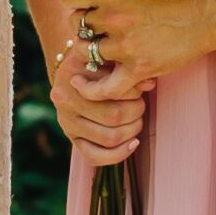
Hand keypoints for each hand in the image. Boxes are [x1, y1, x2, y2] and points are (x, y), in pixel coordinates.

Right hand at [26, 0, 146, 160]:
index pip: (111, 90)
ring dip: (132, 130)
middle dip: (136, 111)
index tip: (140, 87)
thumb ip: (128, 67)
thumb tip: (150, 83)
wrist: (74, 71)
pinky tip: (133, 143)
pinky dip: (118, 154)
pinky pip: (94, 157)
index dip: (133, 91)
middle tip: (140, 104)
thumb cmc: (97, 61)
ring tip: (137, 119)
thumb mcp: (109, 58)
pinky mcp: (72, 139)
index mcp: (72, 75)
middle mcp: (65, 101)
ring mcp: (67, 122)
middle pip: (113, 116)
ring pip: (109, 138)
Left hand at [47, 0, 215, 99]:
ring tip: (98, 48)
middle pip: (75, 25)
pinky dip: (89, 89)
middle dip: (82, 26)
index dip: (73, 2)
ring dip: (89, 51)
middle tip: (95, 27)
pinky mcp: (138, 68)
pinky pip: (104, 87)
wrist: (210, 11)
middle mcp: (114, 16)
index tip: (80, 5)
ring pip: (85, 52)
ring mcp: (126, 45)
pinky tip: (80, 83)